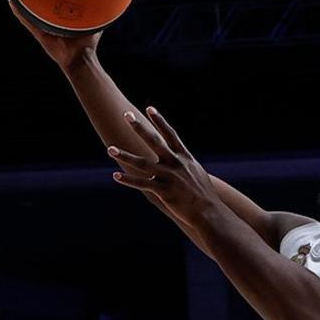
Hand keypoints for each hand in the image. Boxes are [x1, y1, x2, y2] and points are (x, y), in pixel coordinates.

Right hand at [9, 0, 102, 72]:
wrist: (80, 58)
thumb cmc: (88, 43)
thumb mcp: (96, 23)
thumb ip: (102, 12)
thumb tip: (113, 0)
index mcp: (62, 19)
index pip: (55, 4)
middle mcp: (51, 22)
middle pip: (41, 5)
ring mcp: (44, 27)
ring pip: (30, 12)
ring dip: (23, 2)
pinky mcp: (39, 34)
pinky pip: (27, 22)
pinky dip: (19, 12)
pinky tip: (11, 2)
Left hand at [108, 107, 219, 227]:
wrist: (208, 212)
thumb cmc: (202, 194)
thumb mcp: (196, 173)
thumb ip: (185, 164)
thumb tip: (181, 159)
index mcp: (184, 157)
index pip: (170, 134)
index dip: (159, 121)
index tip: (150, 108)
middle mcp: (175, 163)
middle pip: (154, 141)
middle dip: (139, 127)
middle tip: (126, 115)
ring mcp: (169, 176)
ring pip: (142, 163)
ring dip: (125, 155)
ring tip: (110, 149)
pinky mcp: (163, 191)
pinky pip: (142, 184)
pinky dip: (128, 180)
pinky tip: (116, 176)